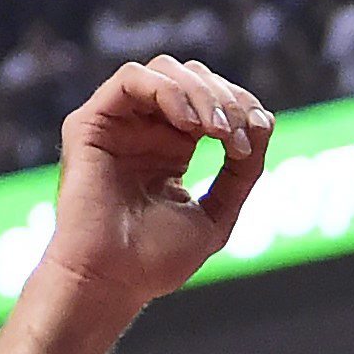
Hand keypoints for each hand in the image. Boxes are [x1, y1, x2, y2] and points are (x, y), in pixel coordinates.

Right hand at [36, 59, 271, 319]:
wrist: (111, 283)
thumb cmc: (156, 260)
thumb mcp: (218, 212)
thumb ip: (243, 171)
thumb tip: (264, 121)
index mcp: (173, 147)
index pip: (214, 100)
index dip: (242, 106)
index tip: (258, 134)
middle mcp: (145, 130)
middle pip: (194, 78)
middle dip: (227, 98)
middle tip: (237, 134)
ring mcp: (117, 124)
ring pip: (166, 70)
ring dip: (202, 92)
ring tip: (218, 129)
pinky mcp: (89, 123)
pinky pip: (131, 78)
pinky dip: (169, 90)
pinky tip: (190, 123)